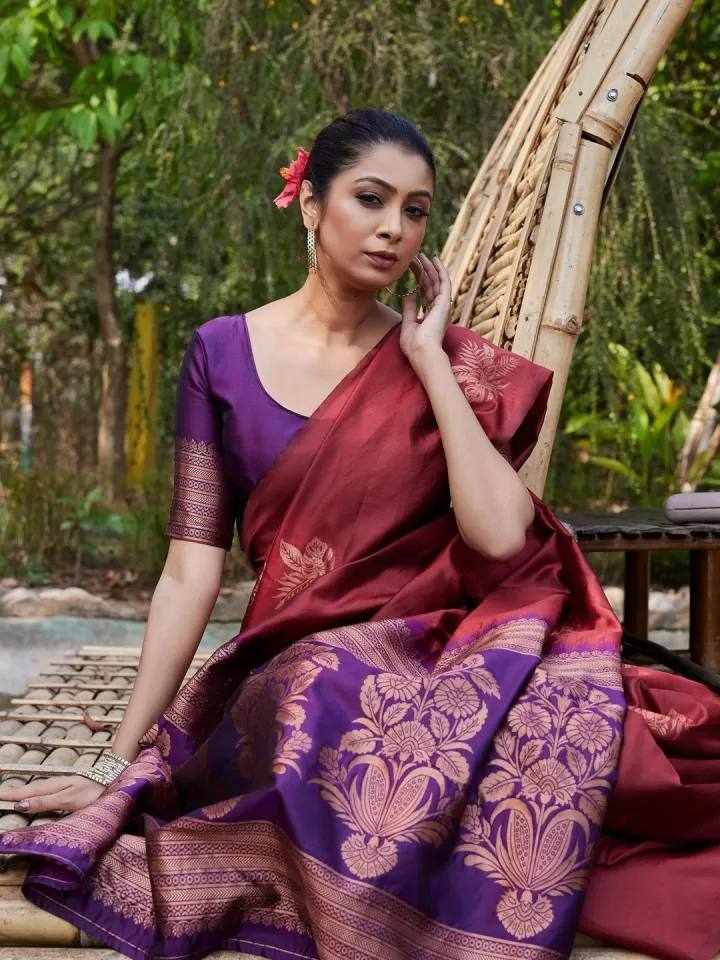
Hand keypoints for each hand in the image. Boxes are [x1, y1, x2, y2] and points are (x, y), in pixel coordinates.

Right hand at [0, 774, 106, 814]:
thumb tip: (21, 804)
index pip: (28, 792)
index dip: (11, 796)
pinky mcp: (70, 788)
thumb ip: (46, 802)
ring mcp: (64, 784)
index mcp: (54, 787)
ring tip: (9, 795)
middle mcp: (57, 784)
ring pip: (39, 788)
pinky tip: (35, 795)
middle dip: (13, 793)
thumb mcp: (68, 799)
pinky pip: (47, 790)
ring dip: (23, 792)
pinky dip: (36, 792)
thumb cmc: (94, 793)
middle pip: (31, 789)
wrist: (116, 781)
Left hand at [399, 252, 453, 368]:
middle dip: (423, 270)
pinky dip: (440, 270)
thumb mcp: (408, 324)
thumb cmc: (414, 345)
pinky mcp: (445, 303)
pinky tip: (434, 259)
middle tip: (415, 257)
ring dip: (429, 267)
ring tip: (421, 254)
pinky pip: (444, 282)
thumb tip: (408, 294)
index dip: (419, 279)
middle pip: (431, 284)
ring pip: (437, 281)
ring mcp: (443, 305)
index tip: (412, 268)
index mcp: (432, 315)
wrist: (422, 352)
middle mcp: (439, 309)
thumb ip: (409, 309)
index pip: (426, 292)